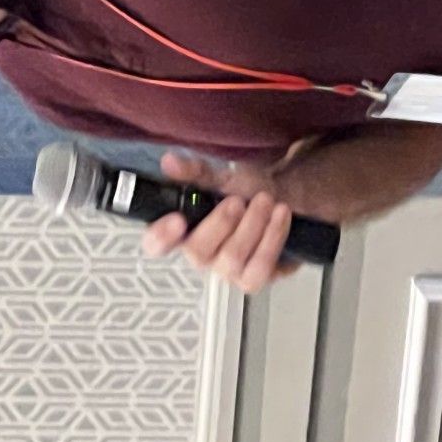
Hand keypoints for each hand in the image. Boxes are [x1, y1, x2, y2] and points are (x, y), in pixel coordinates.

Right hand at [140, 150, 300, 292]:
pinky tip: (280, 215)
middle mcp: (201, 254)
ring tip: (265, 200)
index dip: (161, 236)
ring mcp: (227, 271)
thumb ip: (194, 171)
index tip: (177, 219)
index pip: (156, 243)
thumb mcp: (221, 176)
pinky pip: (259, 269)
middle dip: (221, 223)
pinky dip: (272, 238)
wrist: (284, 196)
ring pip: (232, 260)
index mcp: (183, 230)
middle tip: (237, 200)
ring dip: (252, 226)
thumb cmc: (245, 190)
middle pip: (197, 253)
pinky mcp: (254, 279)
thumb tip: (169, 162)